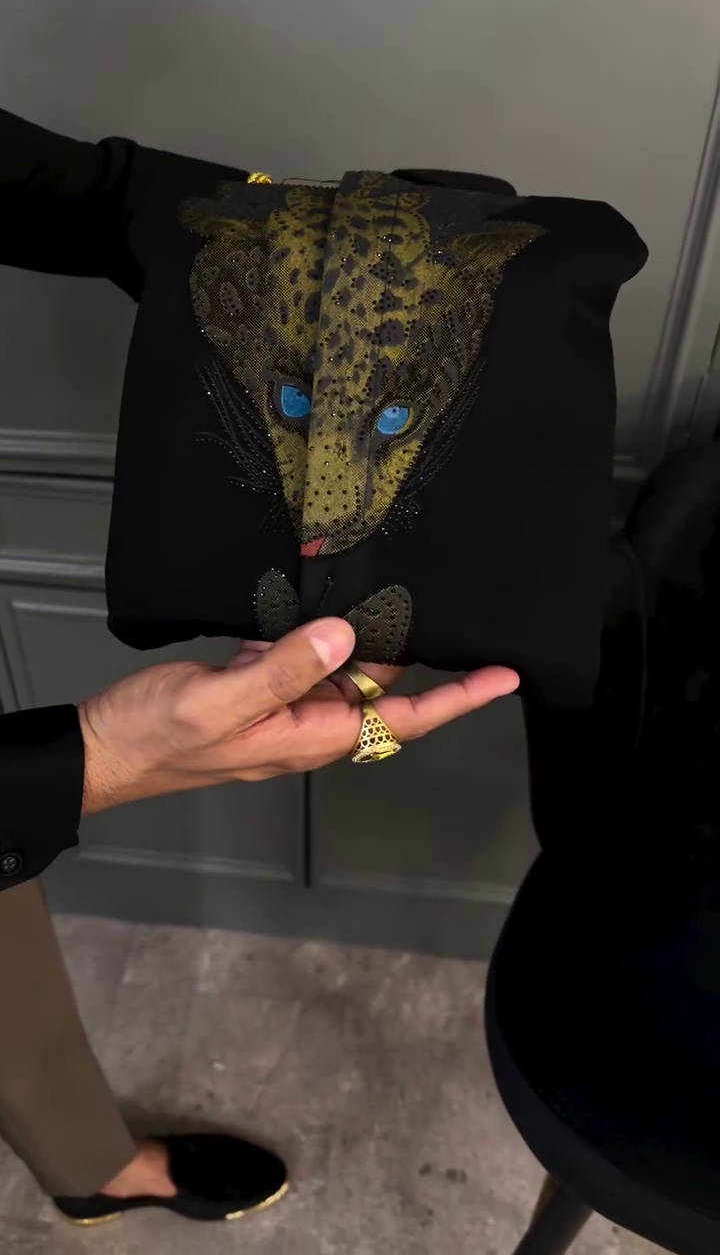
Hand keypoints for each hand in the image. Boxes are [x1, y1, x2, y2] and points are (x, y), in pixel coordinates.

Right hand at [78, 619, 518, 813]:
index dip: (456, 699)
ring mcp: (284, 701)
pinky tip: (322, 590)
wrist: (105, 747)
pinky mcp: (258, 681)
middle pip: (379, 681)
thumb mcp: (218, 703)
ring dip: (363, 626)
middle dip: (410, 640)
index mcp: (312, 736)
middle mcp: (309, 721)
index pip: (403, 719)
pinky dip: (317, 623)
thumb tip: (343, 636)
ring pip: (343, 661)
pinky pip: (303, 650)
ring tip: (388, 578)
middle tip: (436, 586)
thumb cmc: (158, 738)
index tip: (502, 676)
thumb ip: (281, 670)